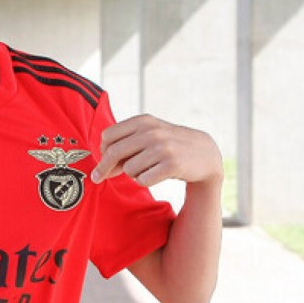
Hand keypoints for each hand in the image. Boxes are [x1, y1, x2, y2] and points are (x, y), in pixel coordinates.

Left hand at [91, 115, 221, 187]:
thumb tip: (101, 167)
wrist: (205, 154)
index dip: (101, 151)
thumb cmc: (169, 145)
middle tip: (97, 179)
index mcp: (143, 121)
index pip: (108, 136)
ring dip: (133, 174)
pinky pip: (142, 180)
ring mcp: (162, 148)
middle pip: (114, 153)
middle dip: (103, 168)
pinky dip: (144, 181)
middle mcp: (152, 132)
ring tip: (148, 169)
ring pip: (128, 169)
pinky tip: (156, 175)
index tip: (101, 162)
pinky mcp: (171, 165)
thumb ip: (126, 146)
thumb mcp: (149, 135)